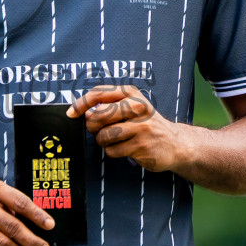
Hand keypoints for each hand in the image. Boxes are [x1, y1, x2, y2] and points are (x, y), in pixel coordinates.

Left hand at [68, 84, 188, 173]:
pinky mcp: (142, 145)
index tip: (71, 113)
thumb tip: (84, 113)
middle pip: (98, 116)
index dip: (81, 104)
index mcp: (131, 93)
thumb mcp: (131, 106)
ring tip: (115, 140)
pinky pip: (112, 151)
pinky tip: (125, 148)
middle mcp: (137, 107)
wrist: (174, 143)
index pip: (98, 93)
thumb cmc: (146, 124)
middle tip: (99, 130)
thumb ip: (108, 105)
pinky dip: (113, 152)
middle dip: (93, 127)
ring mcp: (141, 127)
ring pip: (104, 136)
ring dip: (103, 141)